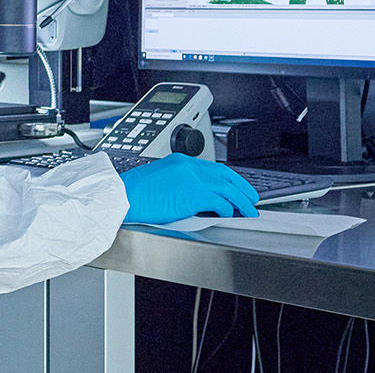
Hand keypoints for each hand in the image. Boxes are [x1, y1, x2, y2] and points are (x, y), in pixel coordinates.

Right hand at [116, 153, 259, 223]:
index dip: (229, 178)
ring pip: (227, 189)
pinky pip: (220, 202)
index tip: (236, 186)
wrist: (123, 196)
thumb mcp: (159, 180)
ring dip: (241, 201)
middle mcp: (189, 166)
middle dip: (242, 188)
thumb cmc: (133, 192)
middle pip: (225, 176)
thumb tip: (194, 196)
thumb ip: (179, 182)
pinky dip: (227, 209)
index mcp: (180, 161)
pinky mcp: (194, 194)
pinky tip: (228, 214)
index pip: (213, 167)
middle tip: (251, 197)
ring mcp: (193, 179)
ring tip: (248, 210)